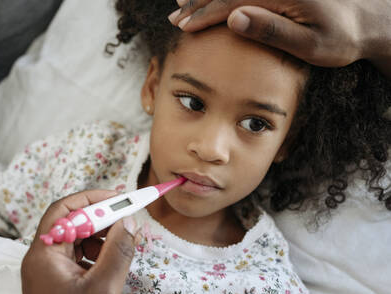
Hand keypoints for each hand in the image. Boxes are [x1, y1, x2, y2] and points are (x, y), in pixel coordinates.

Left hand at [21, 189, 140, 293]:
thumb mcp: (105, 288)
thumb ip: (119, 250)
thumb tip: (130, 221)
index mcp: (44, 255)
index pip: (64, 210)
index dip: (92, 199)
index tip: (120, 197)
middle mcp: (41, 259)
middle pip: (69, 222)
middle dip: (99, 218)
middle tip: (126, 218)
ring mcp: (48, 272)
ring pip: (75, 240)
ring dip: (100, 236)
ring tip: (122, 244)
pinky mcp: (57, 284)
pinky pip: (77, 258)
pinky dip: (97, 254)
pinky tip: (112, 262)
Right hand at [169, 0, 390, 75]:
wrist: (364, 22)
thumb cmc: (339, 39)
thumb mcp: (309, 43)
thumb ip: (272, 30)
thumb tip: (234, 18)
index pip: (232, 2)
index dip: (205, 15)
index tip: (184, 26)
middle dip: (198, 3)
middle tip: (174, 17)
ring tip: (182, 0)